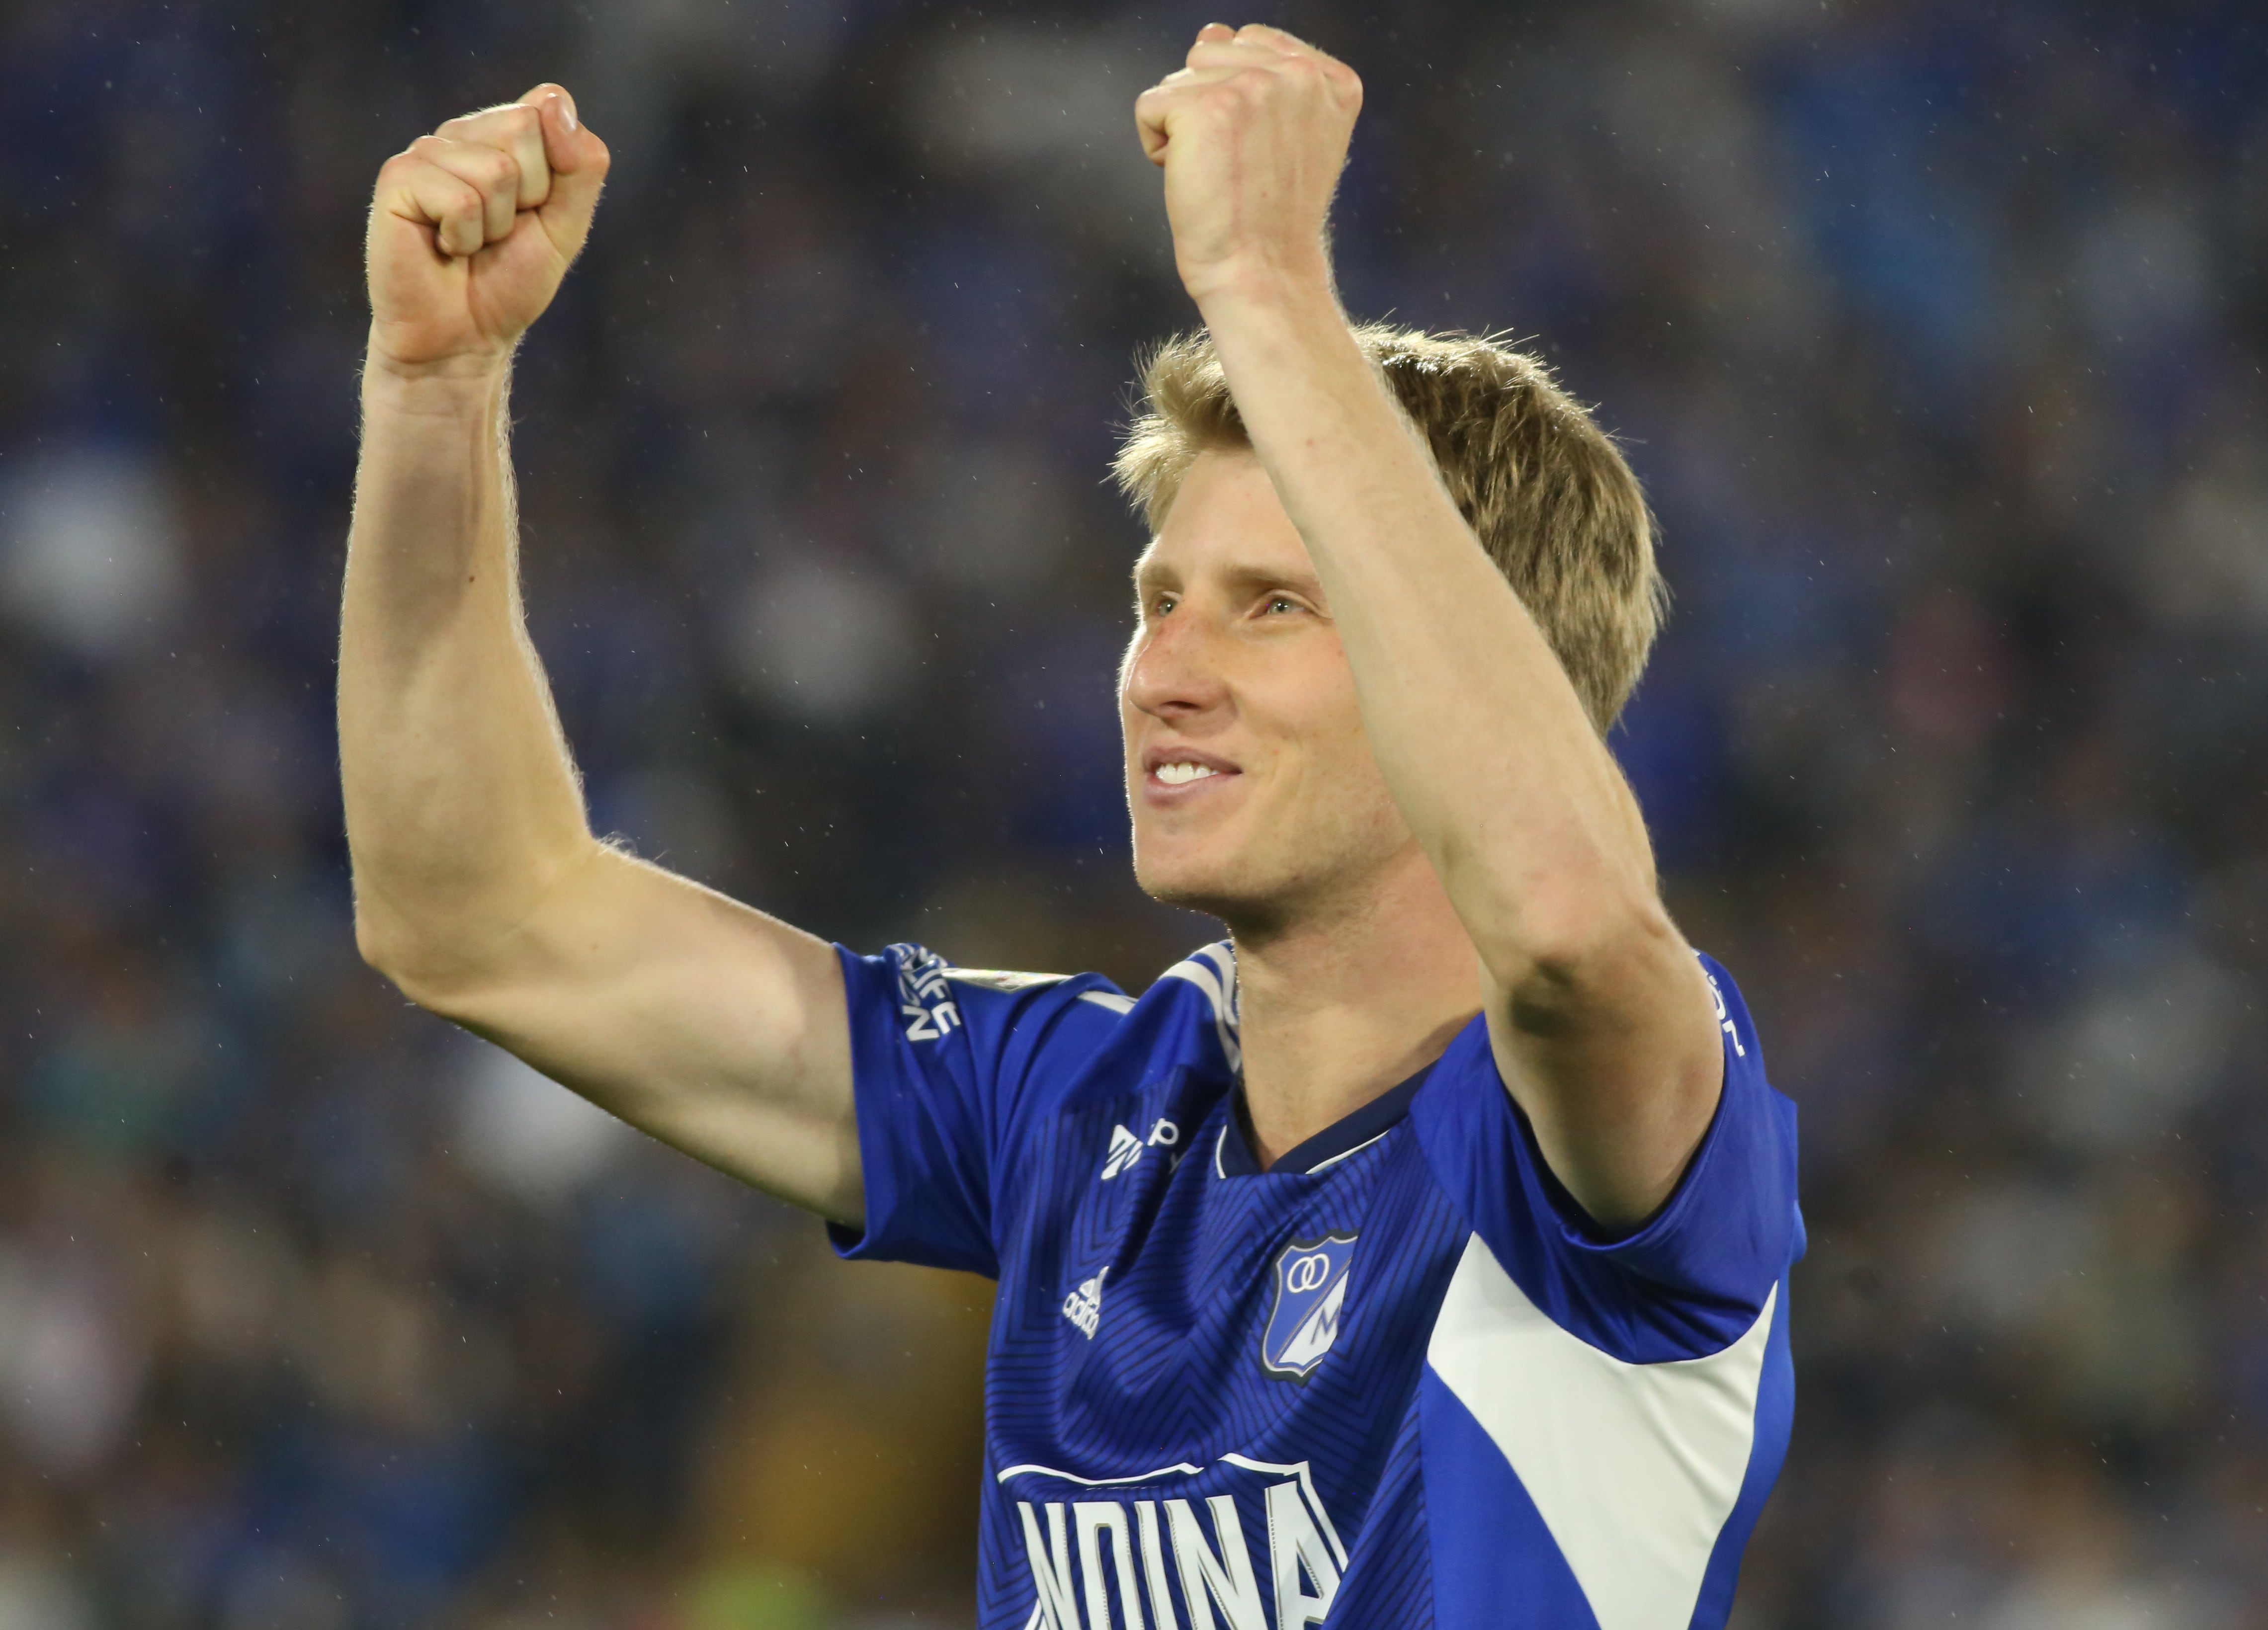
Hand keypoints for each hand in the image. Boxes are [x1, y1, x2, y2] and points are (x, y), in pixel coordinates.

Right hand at [366, 85, 609, 375]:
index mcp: (502, 133)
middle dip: (529, 197)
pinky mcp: (397, 178)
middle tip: (499, 234)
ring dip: (495, 225)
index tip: (533, 212)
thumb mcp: (566, 225)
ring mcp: (426, 152)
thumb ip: (580, 164)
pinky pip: (461, 199)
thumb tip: (550, 98)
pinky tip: (443, 247)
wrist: (464, 337)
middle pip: (524, 129)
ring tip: (470, 244)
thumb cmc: (510, 282)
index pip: (549, 108)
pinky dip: (464, 237)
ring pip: (496, 169)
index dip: (556, 173)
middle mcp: (461, 133)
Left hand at [1134, 24, 1360, 305]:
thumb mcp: (1292, 139)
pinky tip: (1194, 180)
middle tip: (1238, 168)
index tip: (1261, 155)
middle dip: (1208, 108)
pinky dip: (1156, 147)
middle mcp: (1300, 74)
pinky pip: (1150, 105)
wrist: (1263, 273)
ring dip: (1183, 128)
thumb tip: (1213, 31)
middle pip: (1212, 53)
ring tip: (1219, 174)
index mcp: (1332, 80)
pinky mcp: (1206, 106)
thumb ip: (1267, 79)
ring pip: (1180, 77)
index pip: (1254, 44)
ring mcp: (1254, 85)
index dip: (1238, 101)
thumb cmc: (1270, 219)